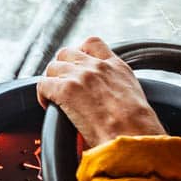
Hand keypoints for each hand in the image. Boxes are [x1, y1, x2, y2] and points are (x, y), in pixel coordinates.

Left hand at [36, 36, 165, 148]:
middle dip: (61, 67)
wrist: (134, 135)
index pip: (92, 44)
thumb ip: (118, 90)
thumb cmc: (138, 128)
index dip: (80, 52)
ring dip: (51, 81)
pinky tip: (47, 105)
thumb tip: (109, 104)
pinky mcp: (66, 90)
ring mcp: (81, 76)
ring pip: (53, 67)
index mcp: (117, 67)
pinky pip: (43, 84)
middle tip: (61, 84)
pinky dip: (42, 94)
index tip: (77, 65)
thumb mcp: (135, 99)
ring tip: (54, 96)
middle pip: (66, 53)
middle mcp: (98, 66)